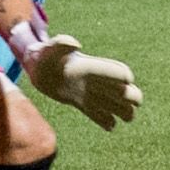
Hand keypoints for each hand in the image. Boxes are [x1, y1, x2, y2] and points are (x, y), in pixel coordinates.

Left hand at [23, 33, 143, 129]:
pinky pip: (100, 116)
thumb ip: (61, 43)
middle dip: (132, 97)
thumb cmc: (44, 56)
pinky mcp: (83, 105)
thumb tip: (76, 44)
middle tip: (127, 104)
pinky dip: (107, 122)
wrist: (37, 69)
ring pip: (118, 105)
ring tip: (120, 117)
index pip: (119, 71)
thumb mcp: (49, 48)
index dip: (124, 77)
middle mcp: (96, 82)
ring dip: (124, 112)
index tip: (122, 80)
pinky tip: (108, 126)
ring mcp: (91, 94)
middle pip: (126, 90)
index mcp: (93, 68)